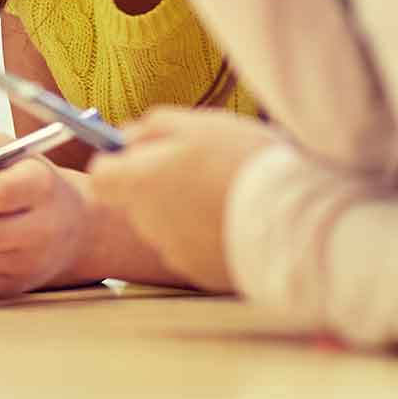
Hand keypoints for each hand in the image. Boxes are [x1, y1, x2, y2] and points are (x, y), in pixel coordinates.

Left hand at [89, 108, 279, 292]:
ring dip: (188, 211)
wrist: (299, 220)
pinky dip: (211, 236)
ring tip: (230, 194)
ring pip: (169, 226)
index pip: (100, 179)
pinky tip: (241, 221)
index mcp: (138, 184)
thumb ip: (152, 127)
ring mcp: (175, 252)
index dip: (117, 164)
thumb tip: (127, 136)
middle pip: (138, 201)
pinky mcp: (203, 273)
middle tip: (202, 169)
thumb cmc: (245, 164)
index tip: (140, 154)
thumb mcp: (198, 125)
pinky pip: (197, 248)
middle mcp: (148, 223)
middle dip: (160, 185)